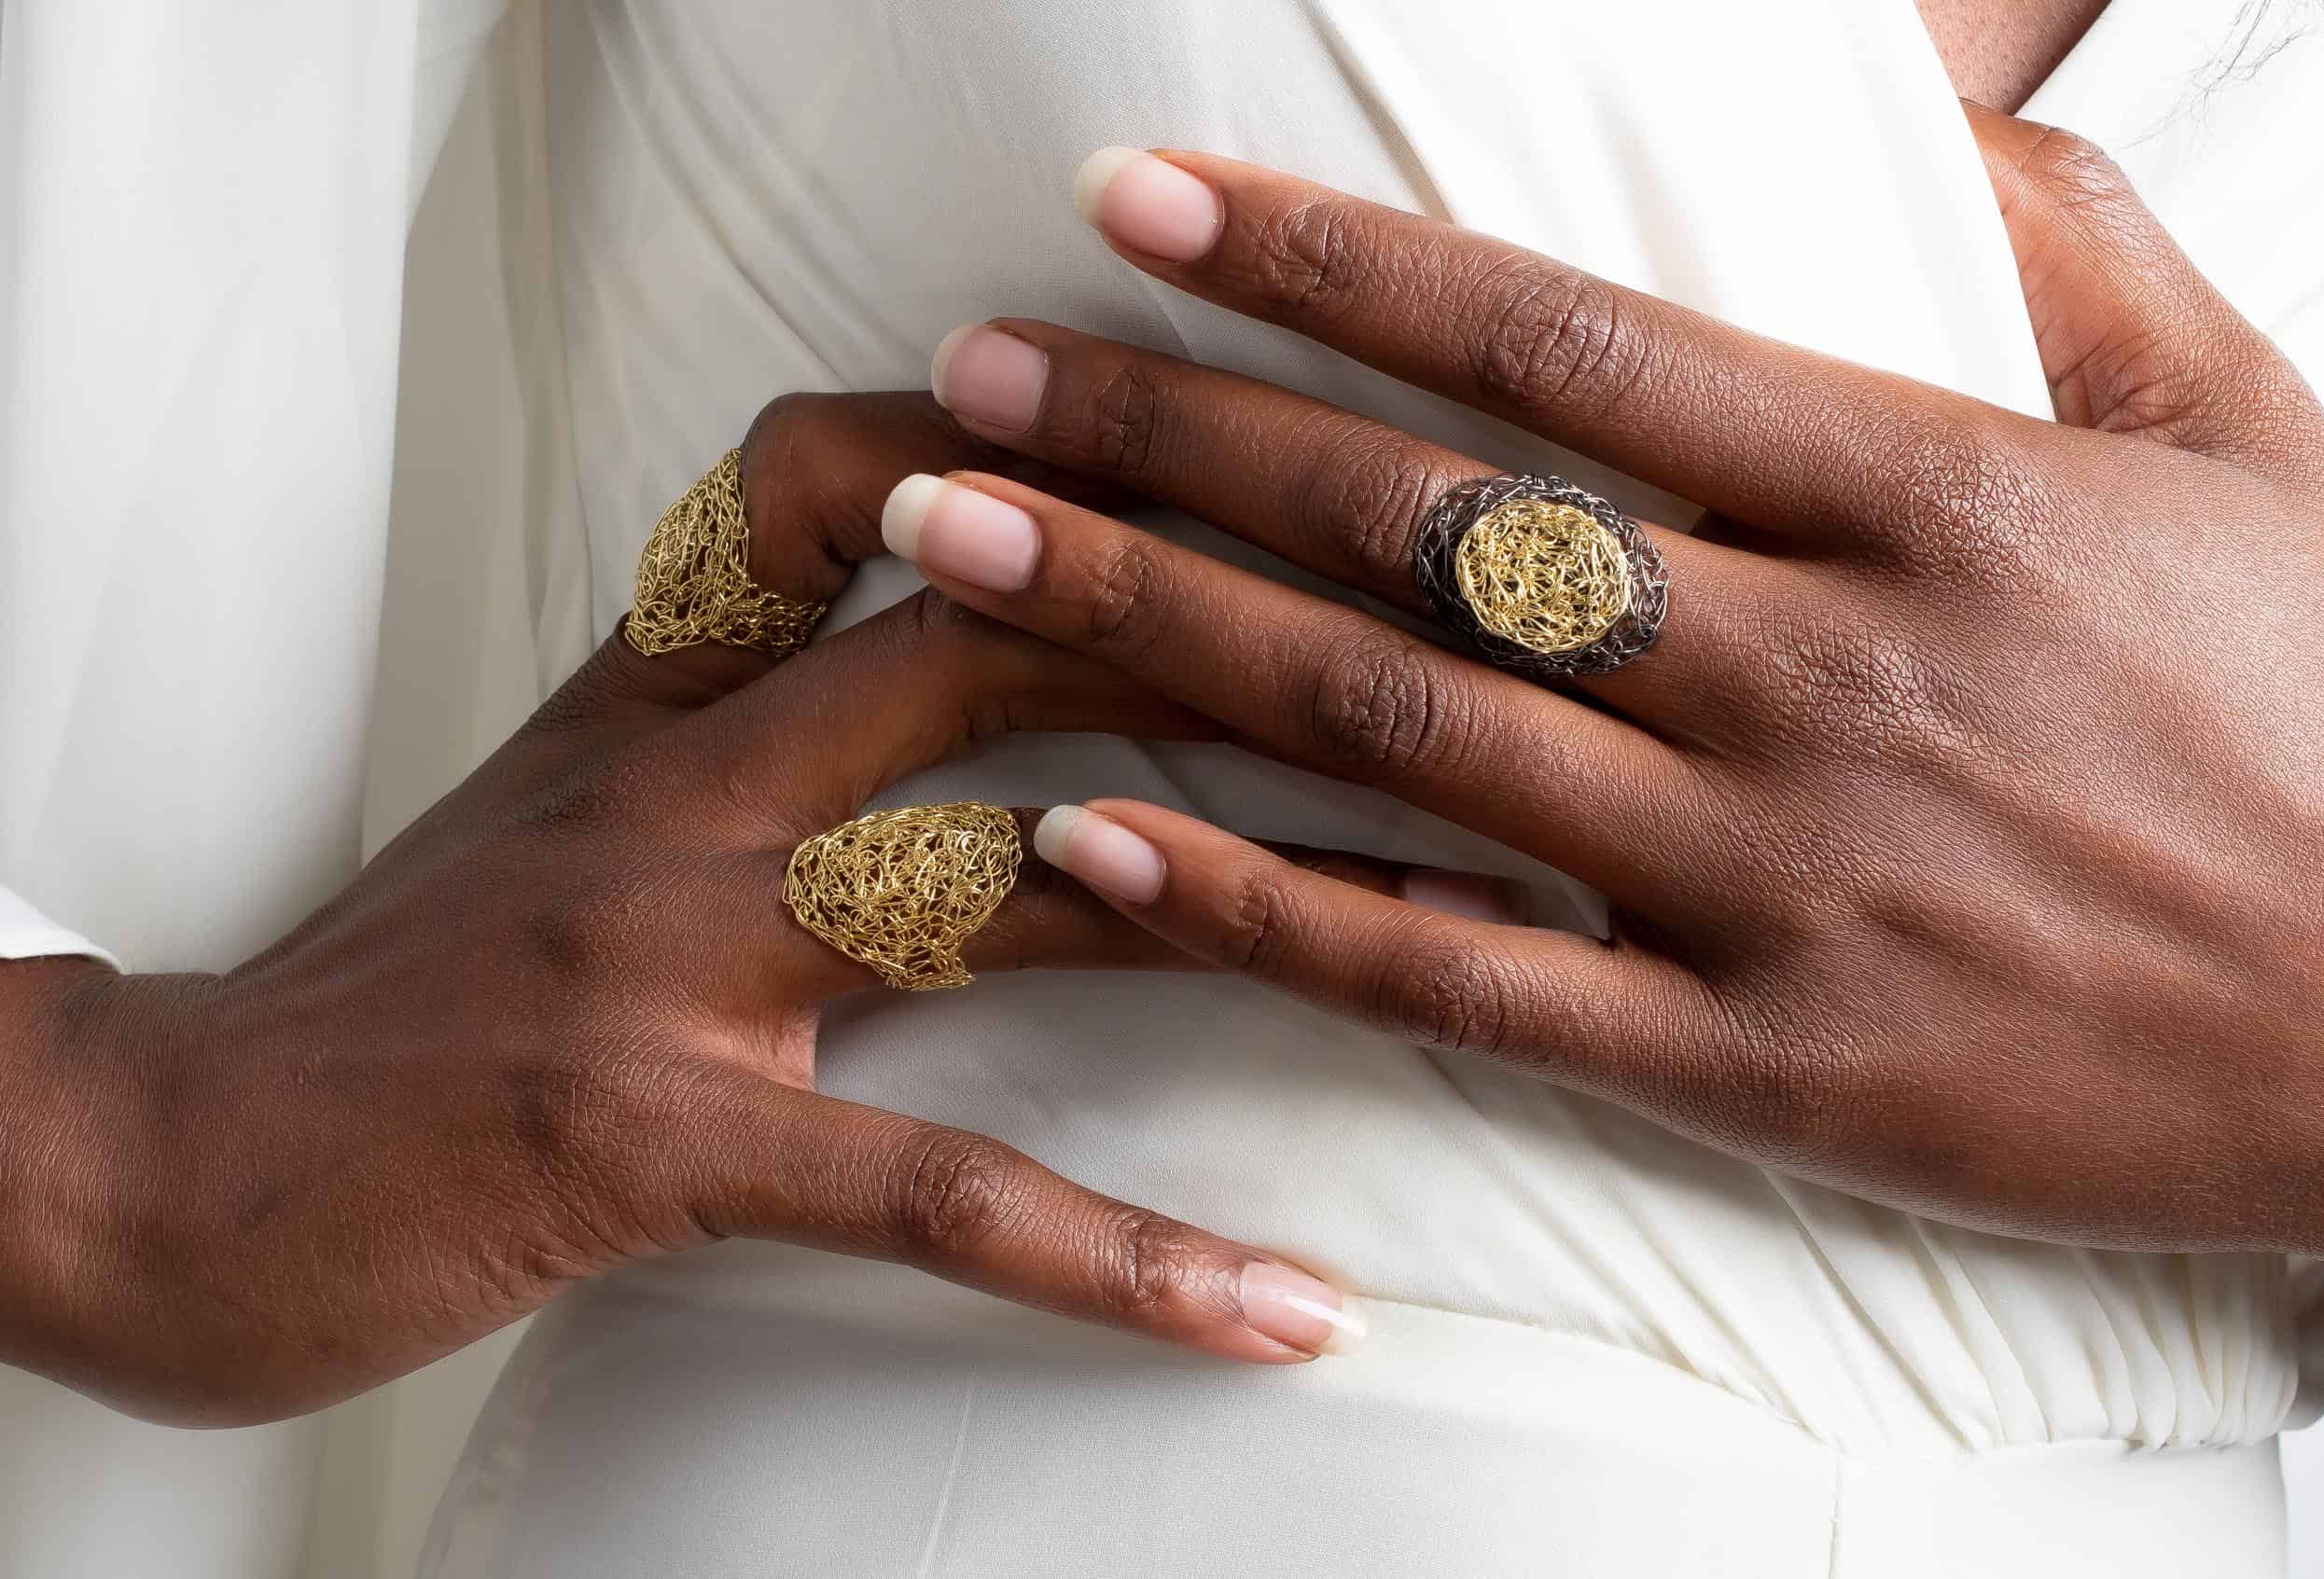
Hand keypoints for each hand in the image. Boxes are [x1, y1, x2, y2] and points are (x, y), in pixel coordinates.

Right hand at [0, 393, 1370, 1427]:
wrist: (157, 1155)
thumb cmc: (410, 976)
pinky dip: (1124, 1255)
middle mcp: (689, 768)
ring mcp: (671, 944)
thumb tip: (962, 625)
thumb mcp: (573, 779)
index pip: (903, 475)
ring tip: (1489, 944)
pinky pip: (936, 1187)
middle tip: (1494, 662)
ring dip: (1278, 914)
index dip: (1107, 446)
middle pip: (1028, 638)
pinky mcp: (652, 1134)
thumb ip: (749, 692)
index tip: (1301, 464)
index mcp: (673, 675)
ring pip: (1031, 886)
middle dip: (1271, 640)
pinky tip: (1281, 1309)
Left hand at [891, 111, 2323, 1267]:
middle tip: (960, 372)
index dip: (1331, 258)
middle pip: (1421, 533)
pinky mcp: (1757, 1071)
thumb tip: (1927, 120)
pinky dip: (1264, 910)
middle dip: (1164, 435)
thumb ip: (2075, 263)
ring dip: (1147, 629)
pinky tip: (1093, 837)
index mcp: (1938, 493)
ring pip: (1398, 733)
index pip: (1566, 342)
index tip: (1136, 195)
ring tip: (952, 545)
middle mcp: (1826, 675)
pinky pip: (1458, 981)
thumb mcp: (2259, 447)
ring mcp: (1778, 885)